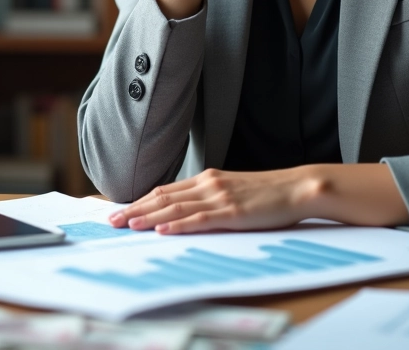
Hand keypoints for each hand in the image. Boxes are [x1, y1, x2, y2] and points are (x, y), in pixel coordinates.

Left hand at [107, 164, 408, 233]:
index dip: (139, 200)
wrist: (298, 187)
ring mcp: (220, 197)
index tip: (118, 210)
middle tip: (111, 221)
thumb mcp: (231, 191)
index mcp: (206, 179)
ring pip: (175, 208)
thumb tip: (181, 212)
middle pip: (162, 198)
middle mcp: (208, 184)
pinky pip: (200, 220)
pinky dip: (178, 225)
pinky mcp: (233, 212)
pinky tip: (162, 230)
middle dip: (134, 209)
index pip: (164, 190)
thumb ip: (206, 198)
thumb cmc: (266, 193)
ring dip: (148, 217)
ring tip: (127, 225)